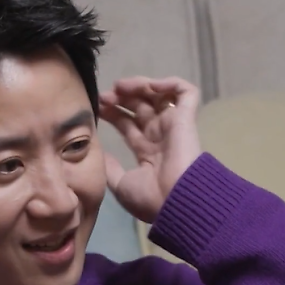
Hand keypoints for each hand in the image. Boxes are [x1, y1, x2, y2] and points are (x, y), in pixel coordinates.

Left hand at [98, 76, 202, 223]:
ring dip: (140, 86)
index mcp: (147, 152)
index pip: (128, 125)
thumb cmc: (150, 198)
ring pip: (159, 95)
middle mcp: (160, 136)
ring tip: (121, 86)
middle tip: (105, 95)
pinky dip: (169, 83)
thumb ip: (111, 168)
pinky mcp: (186, 118)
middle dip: (122, 97)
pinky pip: (186, 92)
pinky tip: (149, 85)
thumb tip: (100, 153)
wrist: (176, 201)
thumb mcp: (121, 185)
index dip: (113, 113)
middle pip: (141, 107)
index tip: (97, 106)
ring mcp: (174, 126)